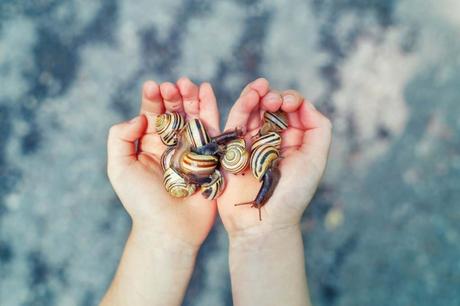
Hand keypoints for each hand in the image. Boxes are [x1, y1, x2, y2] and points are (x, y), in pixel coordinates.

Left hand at [107, 78, 219, 248]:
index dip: (152, 99)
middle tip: (172, 86)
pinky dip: (210, 108)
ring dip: (191, 98)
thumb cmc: (141, 202)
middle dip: (173, 96)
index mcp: (150, 145)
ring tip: (188, 83)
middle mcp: (172, 144)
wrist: (170, 229)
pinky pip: (212, 129)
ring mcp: (193, 149)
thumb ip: (120, 138)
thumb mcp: (119, 168)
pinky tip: (207, 91)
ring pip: (193, 116)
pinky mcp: (211, 156)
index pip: (151, 115)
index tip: (152, 86)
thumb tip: (140, 117)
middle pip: (174, 112)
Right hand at [217, 78, 331, 237]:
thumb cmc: (292, 195)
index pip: (294, 111)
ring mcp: (252, 142)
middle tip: (275, 101)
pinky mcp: (232, 147)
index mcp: (294, 141)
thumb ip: (318, 128)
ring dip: (257, 94)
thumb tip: (304, 104)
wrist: (262, 222)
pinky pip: (236, 121)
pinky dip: (243, 105)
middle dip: (275, 97)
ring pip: (253, 109)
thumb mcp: (315, 160)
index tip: (289, 104)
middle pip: (272, 106)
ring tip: (261, 88)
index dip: (292, 100)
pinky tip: (251, 94)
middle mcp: (273, 139)